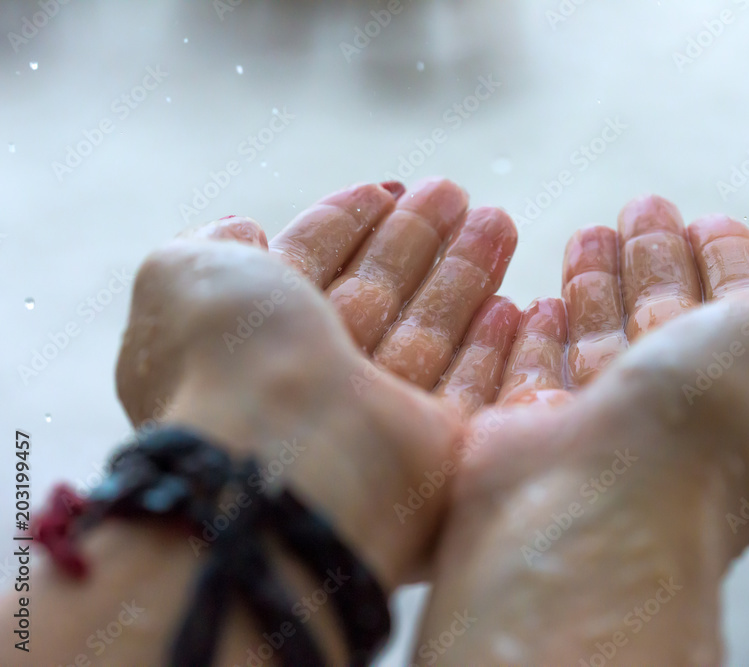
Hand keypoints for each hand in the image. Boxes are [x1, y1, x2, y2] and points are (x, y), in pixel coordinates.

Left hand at [115, 178, 520, 591]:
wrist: (282, 457)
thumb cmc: (228, 360)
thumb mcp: (182, 276)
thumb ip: (211, 248)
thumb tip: (242, 229)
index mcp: (249, 336)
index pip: (308, 265)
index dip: (345, 225)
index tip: (385, 190)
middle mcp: (310, 379)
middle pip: (377, 292)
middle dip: (417, 238)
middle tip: (456, 193)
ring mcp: (372, 416)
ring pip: (428, 331)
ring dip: (464, 274)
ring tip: (499, 219)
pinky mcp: (430, 448)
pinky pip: (469, 388)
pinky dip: (491, 349)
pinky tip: (517, 306)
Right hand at [418, 195, 748, 663]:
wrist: (602, 500)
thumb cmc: (711, 422)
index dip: (733, 264)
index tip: (709, 222)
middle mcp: (687, 426)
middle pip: (672, 323)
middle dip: (659, 259)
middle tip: (642, 208)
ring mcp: (611, 434)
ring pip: (605, 341)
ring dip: (600, 281)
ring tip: (590, 232)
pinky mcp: (540, 435)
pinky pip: (541, 371)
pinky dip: (542, 334)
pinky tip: (540, 300)